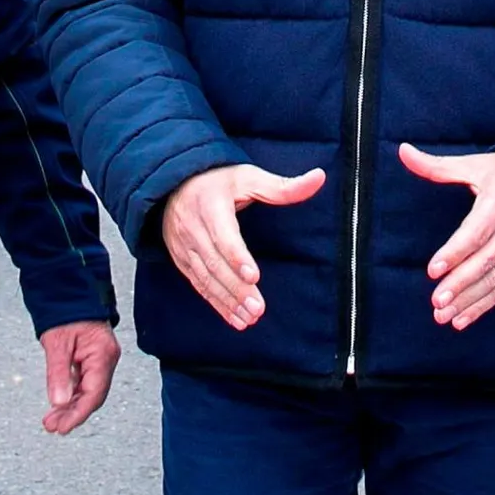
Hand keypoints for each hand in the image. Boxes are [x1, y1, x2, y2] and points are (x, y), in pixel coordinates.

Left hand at [38, 321, 121, 434]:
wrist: (71, 295)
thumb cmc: (68, 313)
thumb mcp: (57, 343)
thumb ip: (58, 374)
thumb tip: (58, 402)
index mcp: (103, 353)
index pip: (94, 392)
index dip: (78, 413)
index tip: (63, 427)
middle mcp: (106, 359)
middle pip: (93, 396)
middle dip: (73, 414)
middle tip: (53, 426)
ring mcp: (101, 361)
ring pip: (88, 392)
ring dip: (70, 408)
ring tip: (51, 420)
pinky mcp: (92, 361)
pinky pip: (84, 384)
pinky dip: (71, 396)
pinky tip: (59, 405)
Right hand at [161, 164, 325, 328]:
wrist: (174, 184)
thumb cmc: (218, 179)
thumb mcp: (249, 175)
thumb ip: (282, 185)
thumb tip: (319, 177)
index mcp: (210, 205)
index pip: (223, 235)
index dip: (237, 257)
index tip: (253, 276)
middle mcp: (193, 228)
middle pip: (215, 263)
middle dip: (237, 289)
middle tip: (258, 309)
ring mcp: (184, 246)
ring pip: (206, 278)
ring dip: (227, 301)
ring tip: (250, 318)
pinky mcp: (182, 260)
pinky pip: (198, 284)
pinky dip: (216, 303)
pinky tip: (234, 317)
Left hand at [400, 144, 494, 330]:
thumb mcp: (475, 165)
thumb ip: (437, 166)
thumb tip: (404, 152)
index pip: (475, 233)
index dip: (454, 253)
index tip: (433, 269)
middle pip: (484, 262)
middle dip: (460, 284)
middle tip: (437, 301)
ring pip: (494, 280)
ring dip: (469, 300)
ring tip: (444, 315)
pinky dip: (484, 306)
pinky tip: (463, 319)